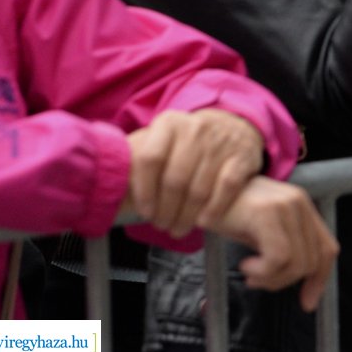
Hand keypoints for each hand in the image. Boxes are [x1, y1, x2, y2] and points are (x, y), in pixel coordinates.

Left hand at [122, 109, 265, 238]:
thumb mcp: (162, 137)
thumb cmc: (188, 142)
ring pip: (199, 188)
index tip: (143, 212)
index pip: (150, 159)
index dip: (144, 191)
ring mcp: (221, 141)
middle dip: (165, 211)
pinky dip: (214, 209)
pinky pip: (226, 188)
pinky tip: (204, 221)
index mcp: (169, 123)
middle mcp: (195, 128)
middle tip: (161, 226)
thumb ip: (138, 155)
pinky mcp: (243, 155)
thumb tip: (108, 183)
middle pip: (175, 179)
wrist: (234, 125)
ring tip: (178, 228)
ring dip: (186, 216)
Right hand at [215, 176, 338, 311]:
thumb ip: (285, 248)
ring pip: (296, 263)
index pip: (327, 248)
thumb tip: (306, 286)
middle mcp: (299, 202)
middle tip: (258, 281)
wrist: (198, 192)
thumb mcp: (261, 233)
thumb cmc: (226, 214)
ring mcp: (285, 205)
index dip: (320, 279)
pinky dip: (262, 271)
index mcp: (302, 207)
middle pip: (312, 261)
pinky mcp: (267, 213)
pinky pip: (278, 258)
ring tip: (249, 272)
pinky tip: (244, 264)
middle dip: (284, 282)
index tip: (308, 302)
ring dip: (271, 279)